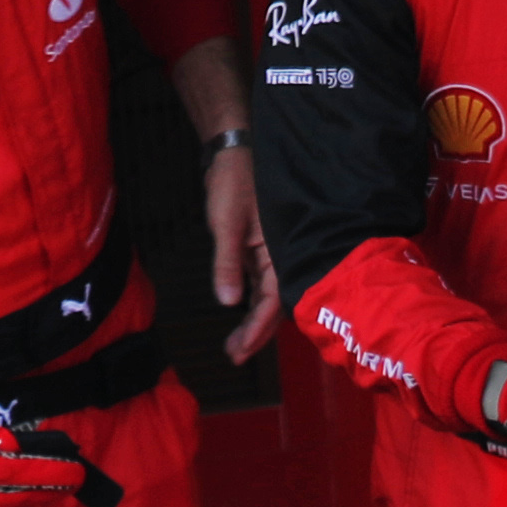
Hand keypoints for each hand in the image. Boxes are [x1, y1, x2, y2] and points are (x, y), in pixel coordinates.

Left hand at [203, 140, 283, 359]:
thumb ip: (228, 263)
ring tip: (234, 346)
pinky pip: (259, 282)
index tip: (240, 351)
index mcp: (279, 250)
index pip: (272, 300)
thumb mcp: (227, 223)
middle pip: (273, 304)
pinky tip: (239, 315)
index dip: (257, 329)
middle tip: (234, 356)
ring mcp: (270, 252)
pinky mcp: (259, 247)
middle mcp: (279, 255)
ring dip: (252, 321)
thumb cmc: (233, 181)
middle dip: (255, 333)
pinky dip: (250, 302)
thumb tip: (229, 302)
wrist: (232, 150)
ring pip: (266, 295)